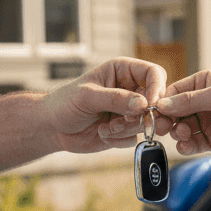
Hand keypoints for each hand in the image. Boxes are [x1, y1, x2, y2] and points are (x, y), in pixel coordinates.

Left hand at [48, 58, 168, 152]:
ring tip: (104, 127)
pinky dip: (118, 139)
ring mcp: (128, 111)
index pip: (154, 73)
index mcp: (123, 71)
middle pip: (155, 102)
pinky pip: (134, 138)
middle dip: (140, 116)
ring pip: (145, 123)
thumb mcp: (87, 96)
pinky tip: (101, 133)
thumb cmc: (65, 103)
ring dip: (124, 129)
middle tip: (121, 121)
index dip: (157, 88)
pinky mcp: (124, 130)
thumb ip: (115, 99)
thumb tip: (143, 104)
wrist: (53, 127)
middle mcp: (130, 90)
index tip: (148, 105)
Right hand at [117, 69, 210, 154]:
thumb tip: (161, 105)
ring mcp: (206, 122)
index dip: (162, 104)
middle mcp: (201, 102)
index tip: (153, 113)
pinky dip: (186, 147)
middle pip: (173, 113)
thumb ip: (190, 100)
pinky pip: (193, 145)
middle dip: (167, 121)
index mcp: (202, 83)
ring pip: (181, 130)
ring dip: (177, 134)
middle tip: (164, 128)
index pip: (174, 93)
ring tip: (184, 135)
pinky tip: (187, 146)